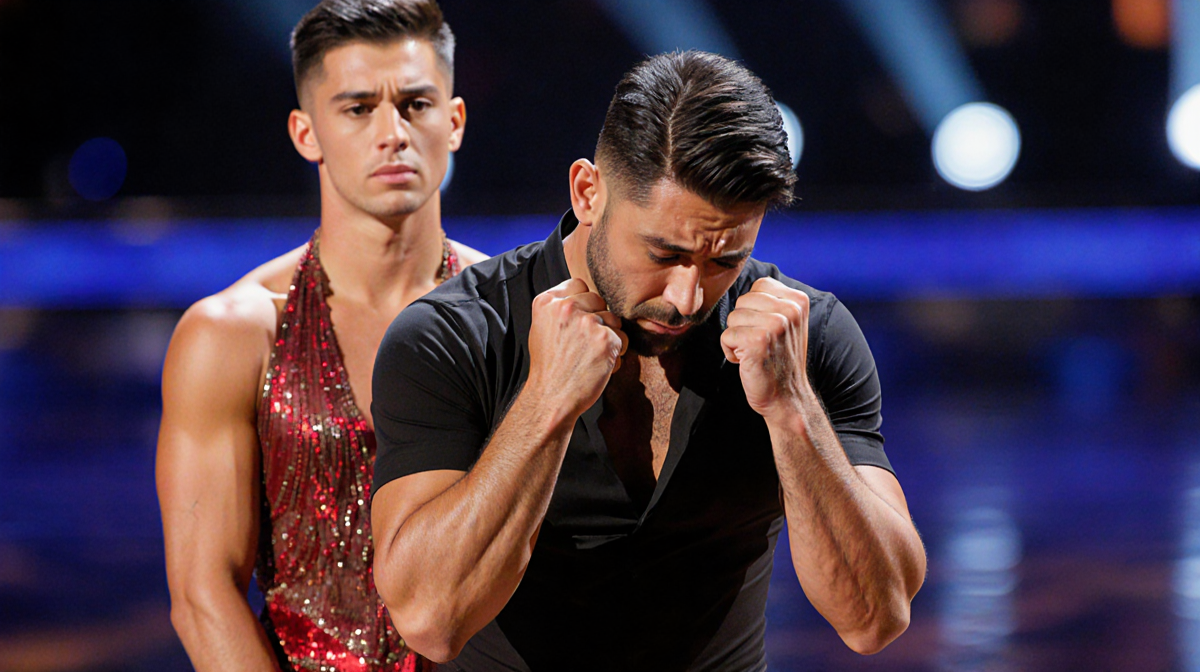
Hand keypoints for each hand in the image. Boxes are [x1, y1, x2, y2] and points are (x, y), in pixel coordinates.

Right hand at [527, 278, 627, 418]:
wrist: (552, 397)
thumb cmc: (549, 368)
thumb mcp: (542, 328)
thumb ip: (560, 309)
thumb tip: (585, 298)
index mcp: (546, 302)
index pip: (578, 284)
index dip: (584, 303)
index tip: (579, 321)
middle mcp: (566, 307)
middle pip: (598, 299)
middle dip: (599, 319)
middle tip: (586, 344)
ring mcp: (586, 322)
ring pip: (613, 319)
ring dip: (610, 336)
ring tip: (592, 355)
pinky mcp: (605, 338)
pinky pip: (622, 339)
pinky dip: (616, 353)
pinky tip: (600, 365)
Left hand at [720, 277, 811, 419]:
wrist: (788, 397)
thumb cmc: (780, 359)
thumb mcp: (787, 322)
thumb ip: (772, 300)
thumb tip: (742, 275)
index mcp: (798, 300)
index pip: (759, 285)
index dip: (754, 309)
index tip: (768, 330)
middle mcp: (790, 309)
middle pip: (743, 301)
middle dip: (744, 324)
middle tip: (761, 344)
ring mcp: (775, 325)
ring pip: (733, 318)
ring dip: (737, 338)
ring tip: (755, 353)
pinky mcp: (758, 342)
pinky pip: (726, 336)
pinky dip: (731, 352)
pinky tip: (748, 362)